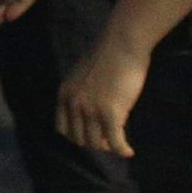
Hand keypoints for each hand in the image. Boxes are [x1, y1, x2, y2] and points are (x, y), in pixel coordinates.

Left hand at [57, 23, 154, 160]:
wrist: (123, 41)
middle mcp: (74, 104)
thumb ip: (82, 91)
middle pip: (79, 139)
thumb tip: (90, 108)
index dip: (76, 136)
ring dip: (108, 146)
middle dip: (93, 142)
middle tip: (108, 140)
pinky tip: (129, 152)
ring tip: (119, 144)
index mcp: (65, 93)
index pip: (62, 129)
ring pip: (96, 143)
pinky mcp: (110, 113)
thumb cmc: (109, 52)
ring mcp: (91, 110)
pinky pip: (114, 141)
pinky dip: (122, 150)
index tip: (89, 136)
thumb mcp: (85, 73)